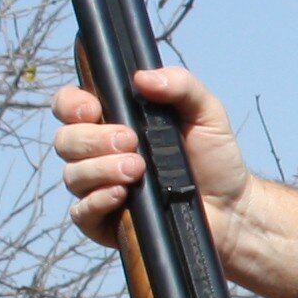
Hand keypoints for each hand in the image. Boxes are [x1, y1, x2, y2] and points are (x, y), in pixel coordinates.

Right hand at [51, 65, 254, 262]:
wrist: (231, 208)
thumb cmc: (215, 158)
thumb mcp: (206, 113)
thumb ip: (181, 85)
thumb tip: (142, 77)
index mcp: (115, 121)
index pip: (70, 106)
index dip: (71, 104)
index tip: (94, 109)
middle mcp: (99, 153)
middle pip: (65, 140)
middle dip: (92, 138)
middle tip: (131, 141)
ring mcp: (100, 187)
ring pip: (72, 175)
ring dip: (101, 168)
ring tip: (137, 169)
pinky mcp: (105, 220)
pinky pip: (81, 213)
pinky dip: (97, 201)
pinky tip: (122, 195)